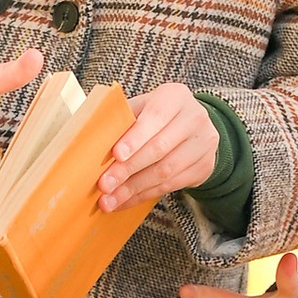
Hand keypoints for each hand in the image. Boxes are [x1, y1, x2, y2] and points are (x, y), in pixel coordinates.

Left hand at [99, 78, 220, 213]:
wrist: (194, 127)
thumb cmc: (157, 116)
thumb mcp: (142, 107)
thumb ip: (123, 119)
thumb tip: (92, 142)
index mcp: (175, 97)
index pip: (155, 117)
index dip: (135, 138)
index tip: (116, 155)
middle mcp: (195, 117)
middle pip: (159, 148)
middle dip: (128, 169)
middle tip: (104, 185)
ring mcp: (204, 143)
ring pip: (166, 171)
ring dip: (134, 188)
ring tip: (110, 200)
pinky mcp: (205, 166)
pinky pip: (171, 185)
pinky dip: (145, 195)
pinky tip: (126, 201)